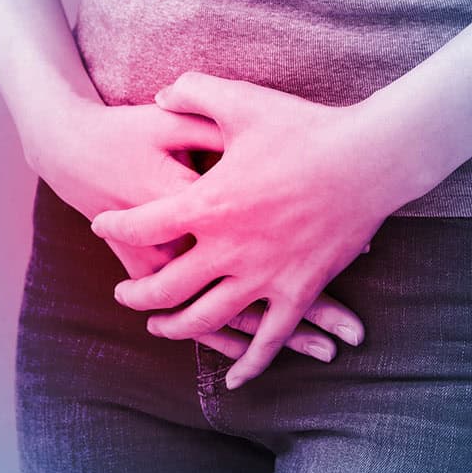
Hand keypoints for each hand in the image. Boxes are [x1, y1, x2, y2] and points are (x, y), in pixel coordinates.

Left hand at [25, 94, 366, 361]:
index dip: (116, 226)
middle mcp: (230, 248)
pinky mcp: (299, 292)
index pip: (144, 225)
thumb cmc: (306, 128)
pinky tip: (234, 380)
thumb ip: (194, 92)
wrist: (369, 159)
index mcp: (211, 203)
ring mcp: (265, 276)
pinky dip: (250, 363)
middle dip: (136, 294)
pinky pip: (270, 339)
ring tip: (159, 328)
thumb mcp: (243, 101)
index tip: (102, 225)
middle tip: (123, 293)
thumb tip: (160, 94)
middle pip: (165, 287)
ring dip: (176, 328)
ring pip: (206, 319)